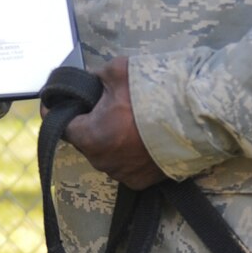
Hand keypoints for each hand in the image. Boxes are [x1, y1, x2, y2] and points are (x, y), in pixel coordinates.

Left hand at [64, 57, 163, 189]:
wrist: (195, 118)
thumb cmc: (153, 94)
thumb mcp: (118, 71)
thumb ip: (96, 75)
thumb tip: (88, 78)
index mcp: (90, 136)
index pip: (62, 125)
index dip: (59, 110)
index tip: (56, 102)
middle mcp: (102, 161)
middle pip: (85, 140)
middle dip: (90, 123)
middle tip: (104, 105)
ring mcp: (123, 175)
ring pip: (106, 154)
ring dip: (110, 139)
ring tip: (128, 121)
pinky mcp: (143, 182)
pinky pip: (126, 166)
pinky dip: (129, 153)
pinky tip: (141, 138)